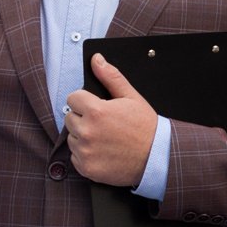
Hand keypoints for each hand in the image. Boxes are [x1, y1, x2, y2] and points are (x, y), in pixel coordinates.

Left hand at [66, 54, 158, 188]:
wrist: (157, 158)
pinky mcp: (85, 167)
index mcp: (96, 111)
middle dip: (84, 119)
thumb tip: (96, 60)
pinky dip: (86, 155)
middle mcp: (87, 131)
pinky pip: (75, 156)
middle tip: (105, 125)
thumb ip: (111, 77)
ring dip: (84, 137)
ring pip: (72, 138)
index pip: (73, 98)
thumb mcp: (132, 98)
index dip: (86, 101)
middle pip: (69, 118)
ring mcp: (85, 151)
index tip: (98, 107)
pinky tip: (103, 152)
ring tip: (106, 139)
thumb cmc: (146, 127)